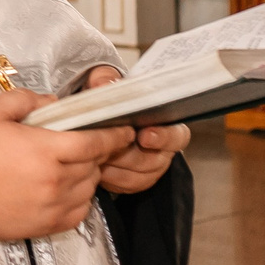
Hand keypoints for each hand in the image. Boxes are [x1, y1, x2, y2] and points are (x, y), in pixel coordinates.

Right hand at [0, 89, 129, 241]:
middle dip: (95, 152)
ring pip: (89, 188)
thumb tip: (53, 103)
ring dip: (86, 175)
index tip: (124, 131)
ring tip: (68, 166)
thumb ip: (26, 100)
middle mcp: (54, 181)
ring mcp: (52, 206)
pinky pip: (80, 211)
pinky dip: (80, 198)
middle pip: (93, 165)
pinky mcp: (47, 225)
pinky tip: (64, 188)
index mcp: (44, 151)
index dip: (114, 136)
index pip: (94, 143)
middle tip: (84, 144)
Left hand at [81, 67, 187, 193]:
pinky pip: (125, 186)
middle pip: (154, 160)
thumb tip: (105, 85)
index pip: (177, 135)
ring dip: (115, 167)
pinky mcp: (133, 180)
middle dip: (129, 155)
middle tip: (108, 149)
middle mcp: (161, 147)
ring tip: (96, 155)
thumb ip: (104, 78)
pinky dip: (109, 178)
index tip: (144, 137)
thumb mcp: (101, 81)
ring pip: (138, 176)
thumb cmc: (102, 97)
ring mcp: (148, 166)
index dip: (163, 137)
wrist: (87, 117)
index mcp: (162, 122)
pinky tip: (96, 168)